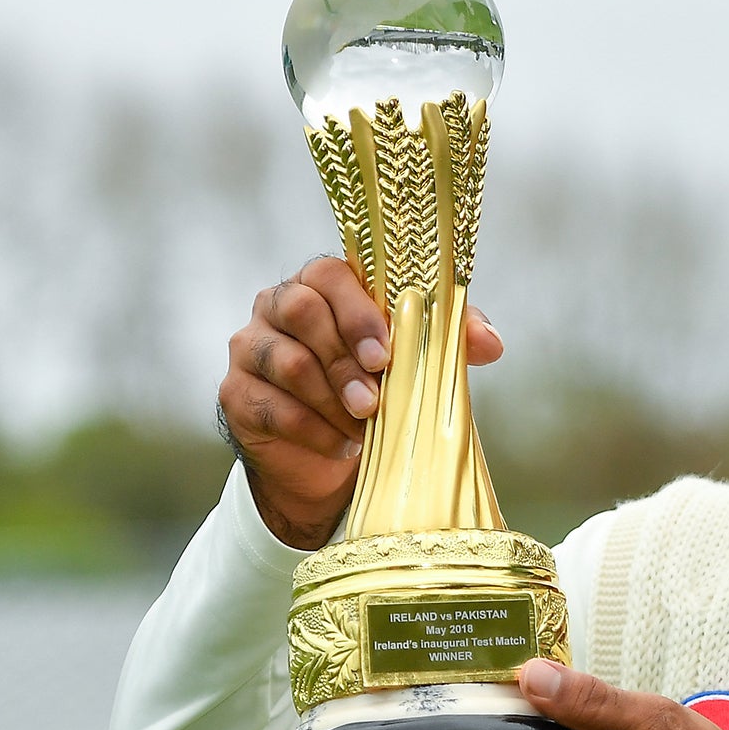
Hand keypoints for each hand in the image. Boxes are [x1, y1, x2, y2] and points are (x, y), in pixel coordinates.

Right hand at [218, 254, 503, 548]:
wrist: (333, 455)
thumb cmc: (379, 387)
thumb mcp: (419, 360)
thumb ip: (452, 339)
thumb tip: (492, 343)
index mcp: (324, 285)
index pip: (331, 274)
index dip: (359, 312)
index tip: (386, 354)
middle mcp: (278, 306)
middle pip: (301, 311)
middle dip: (345, 358)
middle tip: (375, 398)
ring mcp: (251, 348)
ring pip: (285, 361)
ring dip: (332, 399)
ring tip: (366, 426)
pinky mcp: (237, 394)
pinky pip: (271, 406)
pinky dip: (314, 430)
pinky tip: (343, 446)